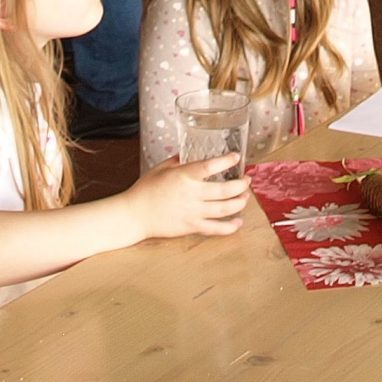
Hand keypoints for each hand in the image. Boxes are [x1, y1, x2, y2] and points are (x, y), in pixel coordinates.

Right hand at [129, 157, 246, 240]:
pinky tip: (238, 222)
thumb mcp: (162, 167)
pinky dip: (230, 227)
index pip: (211, 166)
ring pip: (224, 209)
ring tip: (245, 197)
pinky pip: (215, 229)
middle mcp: (192, 194)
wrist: (135, 215)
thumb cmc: (146, 189)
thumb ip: (179, 160)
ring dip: (239, 202)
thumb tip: (192, 152)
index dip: (227, 161)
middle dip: (241, 184)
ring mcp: (193, 212)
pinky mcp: (192, 227)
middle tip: (246, 179)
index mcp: (184, 176)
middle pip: (224, 190)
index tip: (237, 157)